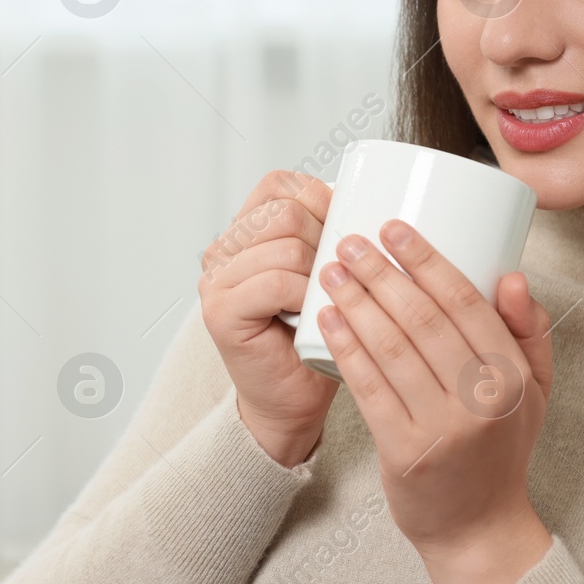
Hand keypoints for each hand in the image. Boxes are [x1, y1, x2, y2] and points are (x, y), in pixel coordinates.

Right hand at [198, 170, 338, 466]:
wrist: (292, 399)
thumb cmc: (314, 336)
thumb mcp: (324, 270)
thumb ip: (327, 232)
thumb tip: (367, 199)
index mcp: (245, 230)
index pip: (280, 184)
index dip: (319, 198)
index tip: (342, 226)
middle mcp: (222, 250)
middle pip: (286, 213)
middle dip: (323, 242)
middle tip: (334, 278)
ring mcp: (216, 280)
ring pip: (285, 246)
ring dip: (318, 274)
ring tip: (322, 300)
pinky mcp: (220, 310)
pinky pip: (276, 282)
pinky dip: (305, 296)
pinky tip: (310, 313)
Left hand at [314, 219, 555, 583]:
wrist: (477, 529)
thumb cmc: (499, 449)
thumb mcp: (534, 390)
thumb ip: (529, 331)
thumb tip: (513, 275)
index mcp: (513, 377)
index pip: (466, 302)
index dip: (426, 260)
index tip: (395, 228)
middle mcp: (481, 400)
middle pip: (422, 319)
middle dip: (381, 273)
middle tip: (351, 241)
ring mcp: (441, 428)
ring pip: (390, 348)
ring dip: (356, 302)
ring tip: (331, 271)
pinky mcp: (404, 452)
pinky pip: (368, 387)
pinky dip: (346, 347)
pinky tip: (327, 319)